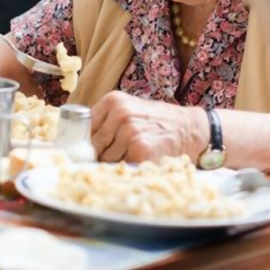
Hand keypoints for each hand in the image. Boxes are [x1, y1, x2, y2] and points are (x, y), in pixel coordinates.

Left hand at [91, 92, 207, 162]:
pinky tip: (137, 161)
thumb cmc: (157, 120)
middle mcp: (120, 114)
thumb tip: (80, 140)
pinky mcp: (140, 151)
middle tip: (112, 155)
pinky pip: (120, 167)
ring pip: (105, 158)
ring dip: (113, 163)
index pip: (85, 126)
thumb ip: (106, 119)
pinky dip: (126, 169)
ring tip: (130, 155)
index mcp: (114, 101)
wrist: (189, 128)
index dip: (85, 140)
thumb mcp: (130, 108)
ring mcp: (130, 132)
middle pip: (94, 145)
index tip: (86, 149)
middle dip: (99, 154)